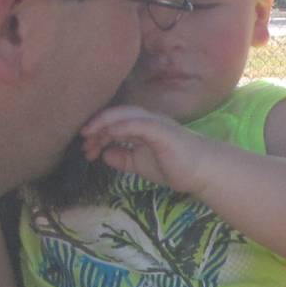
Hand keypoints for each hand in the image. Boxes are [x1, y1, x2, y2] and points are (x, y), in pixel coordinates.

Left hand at [79, 106, 221, 195]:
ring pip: (123, 115)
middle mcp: (146, 119)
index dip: (97, 134)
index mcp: (141, 126)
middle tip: (83, 143)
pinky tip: (108, 134)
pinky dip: (120, 126)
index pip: (114, 123)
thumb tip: (104, 154)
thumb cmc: (176, 167)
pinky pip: (137, 123)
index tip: (87, 150)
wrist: (202, 172)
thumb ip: (123, 159)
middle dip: (95, 127)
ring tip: (89, 137)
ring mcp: (154, 122)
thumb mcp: (140, 165)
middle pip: (115, 115)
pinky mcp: (161, 129)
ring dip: (103, 124)